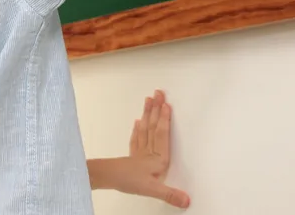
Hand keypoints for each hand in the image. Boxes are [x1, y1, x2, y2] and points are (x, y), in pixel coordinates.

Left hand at [89, 90, 190, 208]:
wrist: (108, 179)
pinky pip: (136, 139)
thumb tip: (186, 200)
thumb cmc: (128, 181)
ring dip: (147, 114)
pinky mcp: (132, 157)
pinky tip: (137, 122)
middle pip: (153, 127)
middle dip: (156, 109)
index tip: (166, 104)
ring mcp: (139, 153)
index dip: (164, 119)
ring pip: (145, 129)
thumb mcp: (152, 189)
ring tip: (149, 100)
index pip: (162, 134)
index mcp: (157, 158)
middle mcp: (149, 152)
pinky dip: (137, 129)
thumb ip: (169, 194)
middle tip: (158, 93)